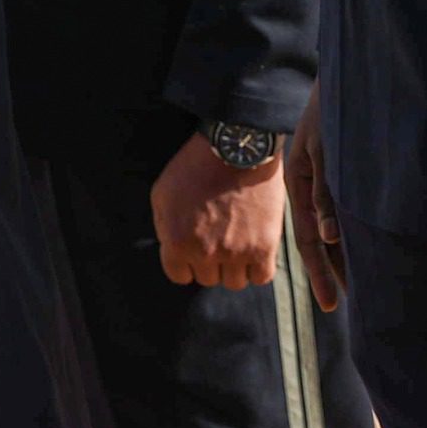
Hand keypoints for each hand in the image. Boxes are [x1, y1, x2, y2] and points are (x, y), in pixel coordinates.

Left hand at [150, 131, 284, 289]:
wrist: (237, 145)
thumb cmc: (197, 164)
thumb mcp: (163, 191)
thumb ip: (163, 226)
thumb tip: (170, 246)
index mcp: (177, 242)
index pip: (179, 275)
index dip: (186, 261)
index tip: (195, 247)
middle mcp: (205, 253)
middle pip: (208, 278)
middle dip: (209, 261)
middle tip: (217, 237)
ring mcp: (236, 252)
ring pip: (234, 282)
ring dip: (234, 266)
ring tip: (237, 242)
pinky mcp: (263, 246)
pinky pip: (262, 276)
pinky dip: (258, 267)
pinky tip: (255, 250)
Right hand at [286, 83, 346, 310]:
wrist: (347, 74)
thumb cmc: (332, 109)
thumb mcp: (326, 149)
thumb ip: (326, 191)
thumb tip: (327, 237)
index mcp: (298, 182)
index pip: (306, 239)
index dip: (319, 271)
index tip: (330, 304)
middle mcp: (310, 185)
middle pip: (317, 238)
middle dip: (329, 270)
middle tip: (341, 305)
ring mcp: (324, 178)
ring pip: (331, 226)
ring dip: (344, 253)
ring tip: (359, 284)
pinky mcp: (339, 169)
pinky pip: (344, 209)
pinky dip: (352, 230)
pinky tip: (365, 243)